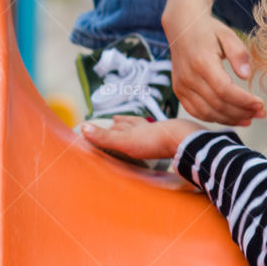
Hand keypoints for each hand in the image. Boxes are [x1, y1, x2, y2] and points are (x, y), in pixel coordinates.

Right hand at [79, 115, 195, 160]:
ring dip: (142, 129)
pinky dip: (159, 141)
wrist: (183, 141)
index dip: (116, 123)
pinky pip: (163, 141)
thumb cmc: (152, 141)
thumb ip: (105, 137)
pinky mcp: (174, 143)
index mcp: (135, 126)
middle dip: (127, 123)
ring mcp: (162, 134)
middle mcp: (148, 127)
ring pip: (149, 129)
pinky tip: (162, 145)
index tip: (112, 120)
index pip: (122, 124)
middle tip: (120, 121)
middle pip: (135, 123)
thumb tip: (83, 127)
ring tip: (140, 128)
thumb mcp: (124, 141)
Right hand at [161, 10, 265, 124]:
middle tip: (261, 113)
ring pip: (208, 113)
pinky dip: (216, 119)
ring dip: (231, 119)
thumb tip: (246, 76)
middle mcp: (189, 77)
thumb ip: (238, 53)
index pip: (224, 90)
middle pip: (218, 104)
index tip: (261, 104)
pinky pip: (198, 113)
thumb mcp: (227, 34)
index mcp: (201, 61)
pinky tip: (233, 118)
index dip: (244, 101)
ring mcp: (182, 87)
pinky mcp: (179, 92)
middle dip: (242, 112)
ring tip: (250, 118)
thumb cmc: (208, 31)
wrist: (182, 29)